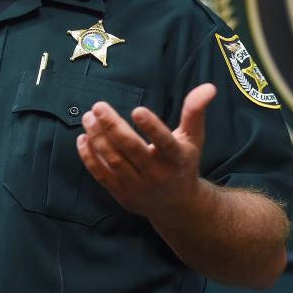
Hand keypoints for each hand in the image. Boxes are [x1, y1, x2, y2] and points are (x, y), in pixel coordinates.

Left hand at [77, 83, 216, 222]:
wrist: (177, 206)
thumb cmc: (184, 163)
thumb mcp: (193, 138)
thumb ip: (195, 111)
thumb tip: (208, 87)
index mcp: (176, 158)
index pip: (164, 142)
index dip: (151, 127)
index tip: (137, 110)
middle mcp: (157, 174)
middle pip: (131, 149)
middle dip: (112, 127)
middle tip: (98, 106)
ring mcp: (137, 186)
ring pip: (113, 161)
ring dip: (98, 138)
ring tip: (88, 117)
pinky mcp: (121, 193)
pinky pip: (101, 174)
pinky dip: (89, 157)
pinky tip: (83, 138)